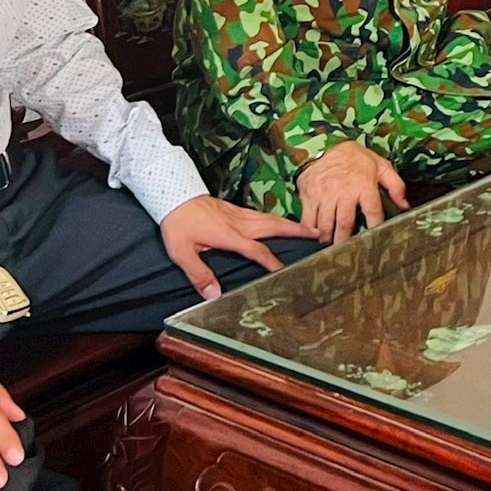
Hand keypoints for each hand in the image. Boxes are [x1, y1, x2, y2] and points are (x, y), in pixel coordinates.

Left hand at [159, 193, 318, 299]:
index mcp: (229, 235)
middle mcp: (239, 223)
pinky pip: (262, 214)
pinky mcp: (234, 208)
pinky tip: (278, 222)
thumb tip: (214, 295)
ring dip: (289, 224)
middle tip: (317, 234)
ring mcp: (238, 213)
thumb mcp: (182, 253)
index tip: (286, 271)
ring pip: (270, 218)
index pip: (256, 250)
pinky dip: (275, 219)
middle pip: (273, 227)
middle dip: (296, 231)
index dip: (271, 261)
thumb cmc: (178, 224)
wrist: (174, 194)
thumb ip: (199, 274)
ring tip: (307, 227)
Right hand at [296, 141, 410, 243]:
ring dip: (328, 239)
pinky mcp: (309, 194)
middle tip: (347, 252)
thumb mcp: (380, 166)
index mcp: (364, 185)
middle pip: (345, 223)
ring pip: (326, 224)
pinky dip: (311, 230)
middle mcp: (344, 191)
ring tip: (331, 247)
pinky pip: (308, 218)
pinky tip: (315, 236)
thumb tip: (405, 206)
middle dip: (345, 241)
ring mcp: (325, 193)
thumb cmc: (356, 158)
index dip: (375, 229)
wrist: (325, 144)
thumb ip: (395, 186)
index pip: (373, 212)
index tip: (375, 240)